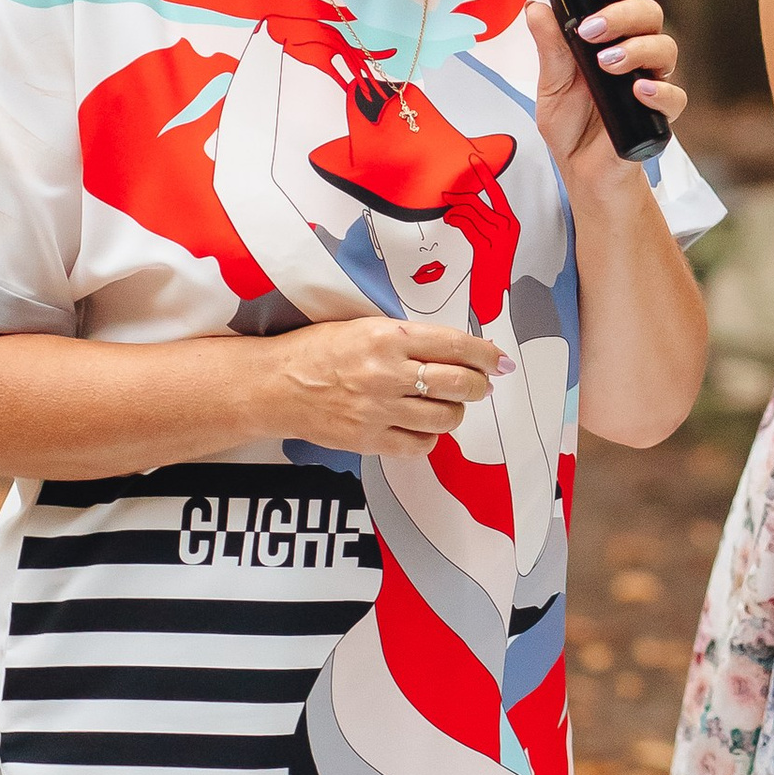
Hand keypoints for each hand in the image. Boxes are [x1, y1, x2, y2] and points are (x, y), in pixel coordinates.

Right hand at [270, 315, 508, 454]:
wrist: (274, 386)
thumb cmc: (318, 351)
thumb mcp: (364, 327)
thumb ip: (409, 338)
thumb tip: (459, 351)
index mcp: (387, 337)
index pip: (454, 345)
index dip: (485, 355)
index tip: (499, 361)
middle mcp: (386, 374)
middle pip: (459, 384)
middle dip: (478, 385)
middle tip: (478, 384)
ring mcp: (378, 410)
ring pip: (445, 418)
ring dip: (455, 412)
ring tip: (446, 405)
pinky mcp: (369, 440)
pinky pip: (420, 446)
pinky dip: (429, 438)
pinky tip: (421, 426)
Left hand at [527, 0, 685, 177]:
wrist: (582, 172)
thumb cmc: (570, 125)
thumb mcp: (551, 84)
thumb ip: (549, 48)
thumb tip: (536, 7)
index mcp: (610, 37)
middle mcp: (635, 52)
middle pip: (649, 13)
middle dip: (622, 14)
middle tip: (591, 30)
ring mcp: (651, 81)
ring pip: (666, 47)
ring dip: (637, 48)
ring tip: (606, 64)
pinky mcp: (660, 115)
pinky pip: (675, 96)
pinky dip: (660, 91)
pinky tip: (639, 91)